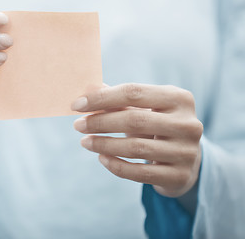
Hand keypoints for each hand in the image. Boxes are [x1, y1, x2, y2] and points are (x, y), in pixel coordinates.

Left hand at [72, 83, 202, 196]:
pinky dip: (115, 165)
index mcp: (179, 98)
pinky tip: (101, 158)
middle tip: (78, 125)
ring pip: (135, 148)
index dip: (102, 98)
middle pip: (134, 120)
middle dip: (100, 122)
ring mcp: (186, 152)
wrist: (186, 159)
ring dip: (103, 144)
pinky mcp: (179, 176)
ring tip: (85, 142)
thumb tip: (86, 90)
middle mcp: (188, 123)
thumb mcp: (143, 110)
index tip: (76, 105)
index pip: (134, 92)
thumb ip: (117, 100)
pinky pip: (140, 172)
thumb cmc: (157, 127)